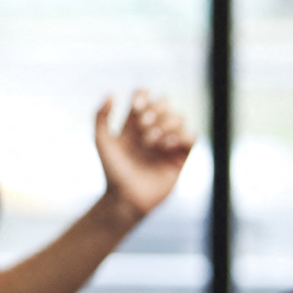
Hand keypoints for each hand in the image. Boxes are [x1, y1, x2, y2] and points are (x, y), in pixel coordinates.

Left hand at [95, 89, 195, 218]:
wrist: (126, 198)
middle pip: (165, 103)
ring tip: (152, 142)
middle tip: (143, 126)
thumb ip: (101, 116)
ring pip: (179, 117)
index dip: (143, 96)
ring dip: (166, 125)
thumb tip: (111, 94)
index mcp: (134, 124)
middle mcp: (152, 130)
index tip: (136, 109)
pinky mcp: (181, 157)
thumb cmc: (112, 171)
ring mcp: (168, 143)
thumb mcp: (101, 142)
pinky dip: (181, 136)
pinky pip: (192, 137)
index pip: (145, 97)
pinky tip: (167, 146)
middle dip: (156, 110)